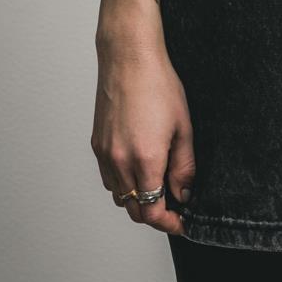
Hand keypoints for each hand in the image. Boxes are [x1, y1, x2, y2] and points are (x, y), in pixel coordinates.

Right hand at [91, 35, 195, 235]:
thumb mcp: (183, 126)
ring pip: (119, 196)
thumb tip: (184, 193)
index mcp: (145, 159)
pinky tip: (138, 168)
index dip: (168, 223)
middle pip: (134, 210)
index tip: (181, 222)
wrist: (129, 58)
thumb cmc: (158, 85)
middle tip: (174, 207)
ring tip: (158, 185)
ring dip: (138, 199)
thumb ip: (184, 166)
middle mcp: (120, 162)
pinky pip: (108, 178)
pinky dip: (123, 184)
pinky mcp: (96, 145)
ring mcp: (105, 154)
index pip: (152, 211)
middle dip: (155, 214)